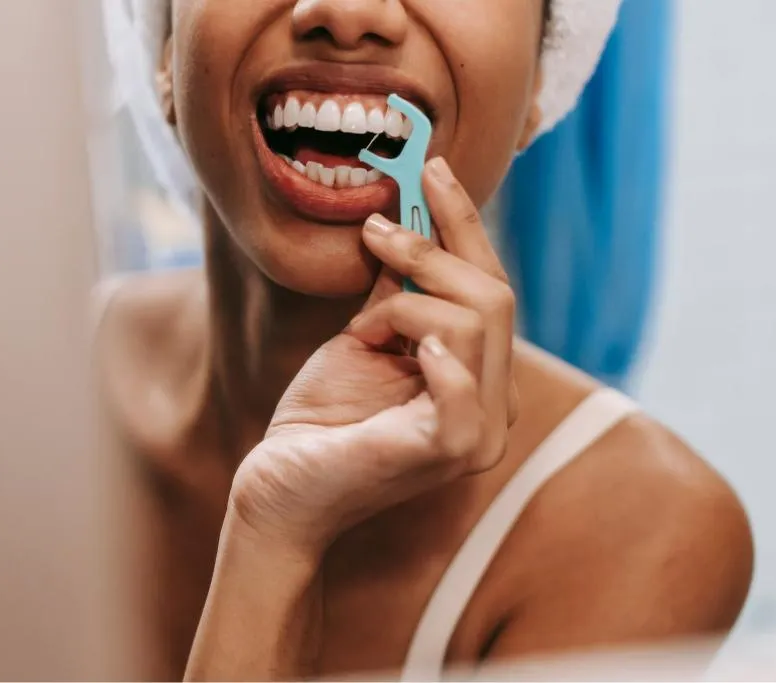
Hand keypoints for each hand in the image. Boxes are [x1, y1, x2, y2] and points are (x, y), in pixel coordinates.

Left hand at [230, 157, 518, 554]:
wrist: (280, 486)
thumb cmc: (322, 416)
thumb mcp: (366, 335)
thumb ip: (399, 289)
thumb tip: (405, 220)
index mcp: (482, 376)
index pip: (492, 286)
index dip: (463, 224)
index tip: (431, 166)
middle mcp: (494, 405)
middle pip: (495, 296)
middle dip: (432, 250)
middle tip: (375, 233)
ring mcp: (478, 433)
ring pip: (477, 323)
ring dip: (404, 304)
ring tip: (360, 329)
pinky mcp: (447, 452)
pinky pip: (464, 390)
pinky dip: (436, 355)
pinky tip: (399, 345)